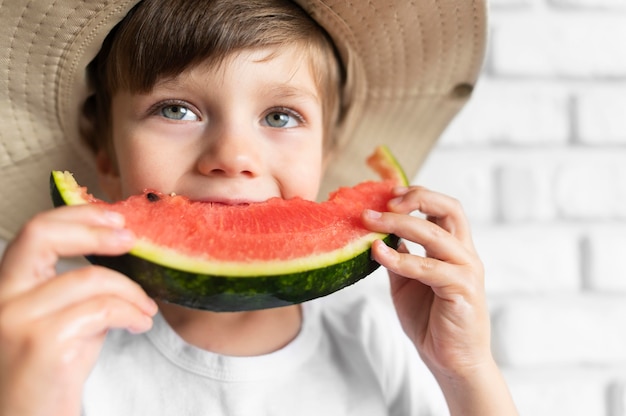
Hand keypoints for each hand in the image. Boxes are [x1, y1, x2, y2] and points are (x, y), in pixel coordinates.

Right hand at [0, 205, 157, 415]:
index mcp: (6, 289)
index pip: (34, 232)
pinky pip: (103, 310)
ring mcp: (17, 320)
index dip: (76, 215)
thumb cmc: (52, 376)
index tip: (114, 217)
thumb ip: (79, 291)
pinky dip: (132, 313)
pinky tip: (141, 325)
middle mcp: (2, 300)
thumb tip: (119, 256)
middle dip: (94, 229)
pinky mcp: (42, 343)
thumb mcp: (63, 322)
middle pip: (42, 234)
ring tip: (146, 309)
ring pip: (90, 279)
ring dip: (131, 291)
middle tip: (132, 239)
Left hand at [362, 186, 487, 373]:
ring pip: (435, 234)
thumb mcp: (407, 282)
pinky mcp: (462, 290)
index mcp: (454, 249)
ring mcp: (467, 270)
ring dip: (399, 223)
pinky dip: (401, 259)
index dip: (418, 195)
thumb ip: (399, 257)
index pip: (444, 208)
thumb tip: (377, 234)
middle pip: (449, 209)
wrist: (451, 362)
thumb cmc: (431, 321)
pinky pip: (428, 268)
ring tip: (369, 221)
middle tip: (384, 201)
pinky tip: (378, 253)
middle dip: (416, 198)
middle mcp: (464, 254)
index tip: (388, 194)